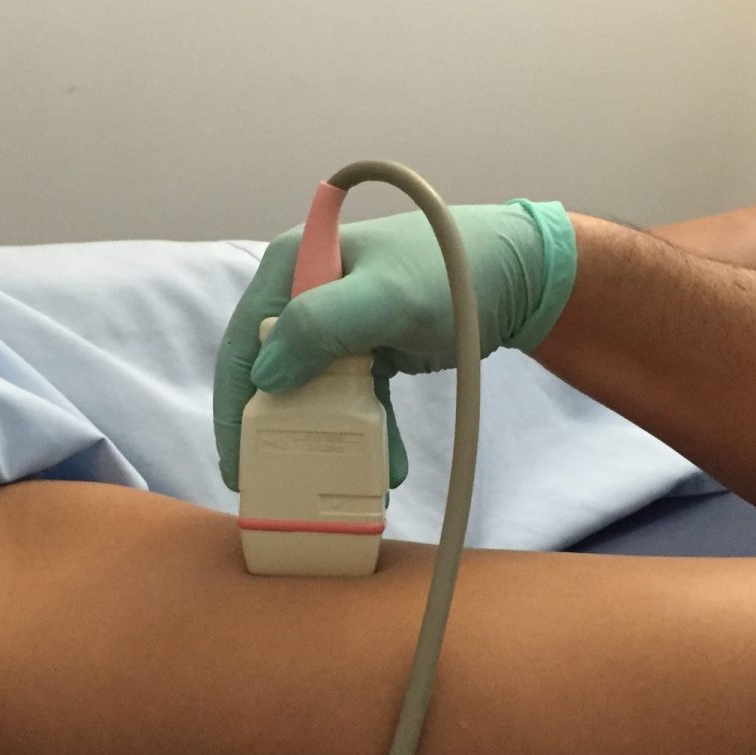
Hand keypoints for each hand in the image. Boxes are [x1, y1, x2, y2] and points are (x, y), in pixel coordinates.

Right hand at [213, 199, 575, 489]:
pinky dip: (362, 433)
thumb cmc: (453, 273)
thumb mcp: (385, 299)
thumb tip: (264, 378)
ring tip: (339, 489)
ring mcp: (335, 321)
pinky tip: (382, 468)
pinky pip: (350, 398)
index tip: (237, 467)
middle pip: (271, 374)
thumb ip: (322, 327)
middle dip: (278, 434)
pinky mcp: (367, 348)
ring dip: (325, 442)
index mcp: (294, 265)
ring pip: (312, 393)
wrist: (521, 273)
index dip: (234, 408)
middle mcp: (304, 290)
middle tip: (279, 488)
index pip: (243, 343)